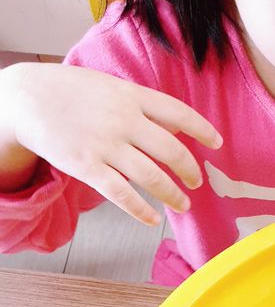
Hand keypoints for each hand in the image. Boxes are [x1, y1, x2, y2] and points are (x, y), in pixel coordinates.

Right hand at [0, 63, 221, 223]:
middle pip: (172, 150)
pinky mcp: (88, 167)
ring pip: (152, 176)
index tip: (217, 143)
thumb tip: (175, 127)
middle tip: (197, 182)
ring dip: (172, 194)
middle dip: (190, 170)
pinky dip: (141, 210)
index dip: (202, 129)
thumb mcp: (110, 87)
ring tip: (183, 204)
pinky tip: (152, 219)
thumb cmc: (70, 91)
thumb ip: (142, 105)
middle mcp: (123, 120)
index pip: (178, 113)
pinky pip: (122, 194)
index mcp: (132, 96)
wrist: (25, 97)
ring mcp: (106, 145)